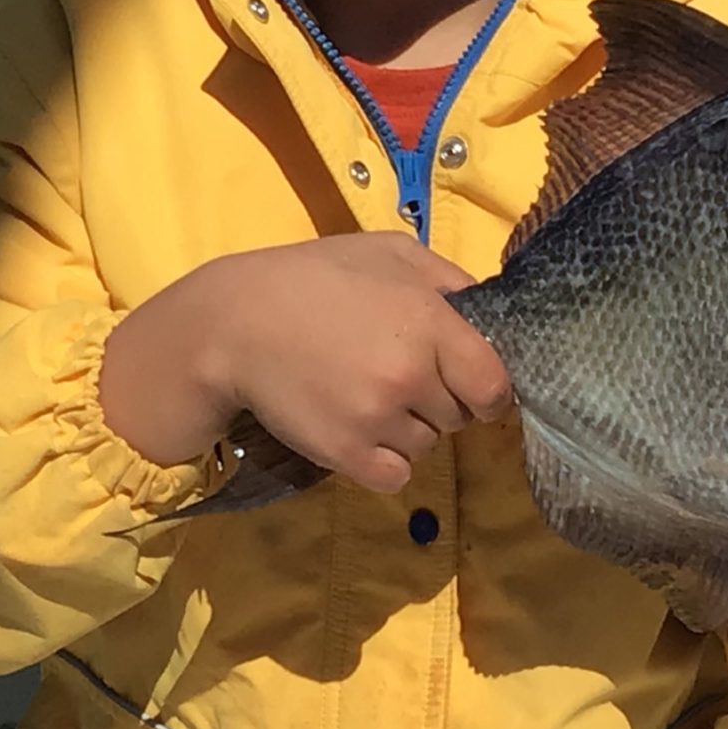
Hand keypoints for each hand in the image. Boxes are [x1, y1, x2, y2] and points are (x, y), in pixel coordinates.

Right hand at [100, 232, 511, 490]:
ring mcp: (376, 419)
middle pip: (459, 418)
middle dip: (440, 402)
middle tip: (398, 376)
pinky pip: (395, 476)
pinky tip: (359, 429)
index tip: (470, 386)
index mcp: (429, 323)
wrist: (233, 324)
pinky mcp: (345, 454)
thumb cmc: (314, 278)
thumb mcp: (388, 253)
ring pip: (426, 447)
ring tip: (367, 396)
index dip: (488, 391)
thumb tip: (486, 315)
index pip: (494, 386)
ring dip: (408, 430)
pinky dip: (384, 461)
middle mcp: (409, 376)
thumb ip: (448, 279)